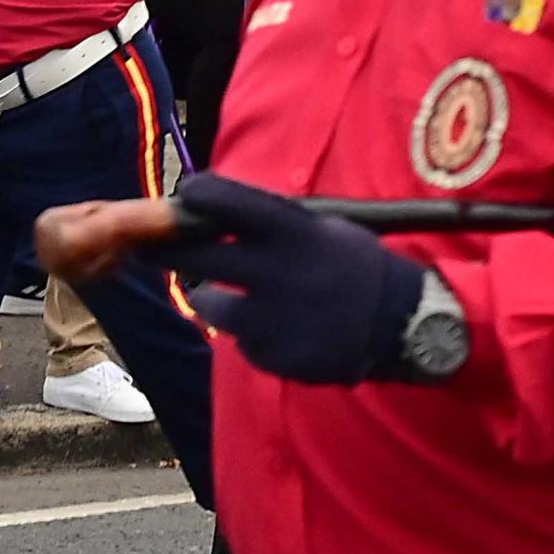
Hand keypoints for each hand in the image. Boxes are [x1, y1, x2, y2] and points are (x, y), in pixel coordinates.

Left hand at [146, 172, 432, 385]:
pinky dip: (251, 335)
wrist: (404, 325)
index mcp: (294, 232)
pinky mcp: (274, 357)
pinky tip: (281, 328)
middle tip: (149, 248)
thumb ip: (273, 224)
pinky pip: (243, 343)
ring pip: (210, 306)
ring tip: (232, 297)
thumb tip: (211, 211)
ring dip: (211, 300)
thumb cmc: (358, 267)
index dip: (196, 196)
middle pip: (196, 257)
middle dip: (166, 250)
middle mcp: (278, 273)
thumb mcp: (325, 229)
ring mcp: (273, 320)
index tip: (185, 197)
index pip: (226, 201)